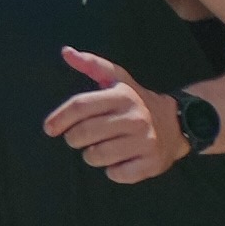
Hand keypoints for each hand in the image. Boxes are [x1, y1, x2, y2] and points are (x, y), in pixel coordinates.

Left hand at [46, 46, 178, 182]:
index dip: (59, 118)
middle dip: (73, 139)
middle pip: (84, 133)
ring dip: (91, 156)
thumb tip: (66, 52)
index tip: (49, 128)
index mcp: (122, 96)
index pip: (80, 106)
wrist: (175, 124)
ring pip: (96, 156)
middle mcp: (134, 117)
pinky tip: (119, 160)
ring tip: (100, 148)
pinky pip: (116, 174)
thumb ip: (91, 65)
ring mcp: (145, 141)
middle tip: (79, 138)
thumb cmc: (135, 102)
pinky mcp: (151, 163)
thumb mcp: (118, 79)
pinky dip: (112, 171)